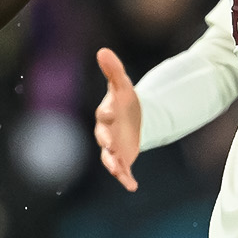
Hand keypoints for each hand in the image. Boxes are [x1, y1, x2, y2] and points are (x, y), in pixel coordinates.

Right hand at [93, 47, 142, 191]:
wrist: (133, 118)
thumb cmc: (125, 101)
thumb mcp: (123, 85)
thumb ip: (113, 70)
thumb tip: (103, 50)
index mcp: (106, 114)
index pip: (103, 114)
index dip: (106, 113)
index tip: (110, 111)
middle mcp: (106, 133)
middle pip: (104, 138)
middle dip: (107, 142)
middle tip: (112, 145)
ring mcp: (113, 149)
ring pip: (109, 159)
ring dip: (113, 164)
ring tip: (119, 170)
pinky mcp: (122, 159)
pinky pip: (122, 171)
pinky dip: (126, 179)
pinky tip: (133, 187)